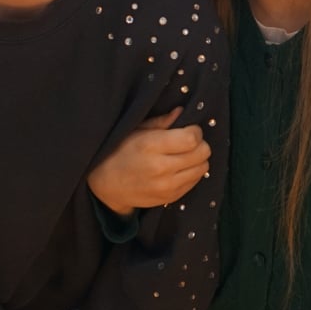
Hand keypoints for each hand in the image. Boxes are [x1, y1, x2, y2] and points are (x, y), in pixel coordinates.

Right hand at [88, 109, 212, 214]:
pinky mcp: (171, 197)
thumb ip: (161, 122)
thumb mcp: (135, 131)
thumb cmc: (120, 151)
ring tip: (183, 155)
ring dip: (198, 159)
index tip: (188, 129)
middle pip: (202, 153)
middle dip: (199, 144)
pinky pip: (196, 181)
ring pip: (203, 167)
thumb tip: (181, 112)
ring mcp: (167, 186)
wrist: (107, 185)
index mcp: (151, 146)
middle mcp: (161, 168)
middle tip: (187, 142)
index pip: (191, 139)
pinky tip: (179, 168)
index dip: (195, 131)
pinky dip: (192, 172)